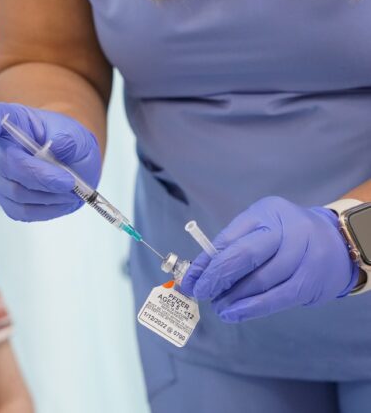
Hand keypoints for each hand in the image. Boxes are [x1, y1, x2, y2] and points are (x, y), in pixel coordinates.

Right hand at [0, 102, 101, 220]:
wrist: (70, 163)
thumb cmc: (67, 142)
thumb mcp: (74, 133)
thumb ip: (68, 139)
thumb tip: (56, 148)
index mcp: (10, 120)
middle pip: (4, 164)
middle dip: (40, 175)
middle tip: (69, 181)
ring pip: (16, 192)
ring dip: (48, 194)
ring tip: (72, 190)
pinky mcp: (5, 200)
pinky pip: (22, 211)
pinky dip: (47, 209)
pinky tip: (62, 200)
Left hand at [180, 196, 358, 322]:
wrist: (337, 241)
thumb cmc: (286, 235)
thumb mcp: (261, 226)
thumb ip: (233, 244)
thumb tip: (200, 272)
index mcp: (266, 213)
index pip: (229, 238)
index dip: (205, 261)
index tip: (190, 279)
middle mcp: (286, 230)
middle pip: (244, 255)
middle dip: (217, 277)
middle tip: (201, 292)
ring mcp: (302, 255)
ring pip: (260, 280)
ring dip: (233, 297)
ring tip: (217, 306)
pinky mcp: (310, 280)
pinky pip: (277, 298)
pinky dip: (251, 308)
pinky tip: (234, 313)